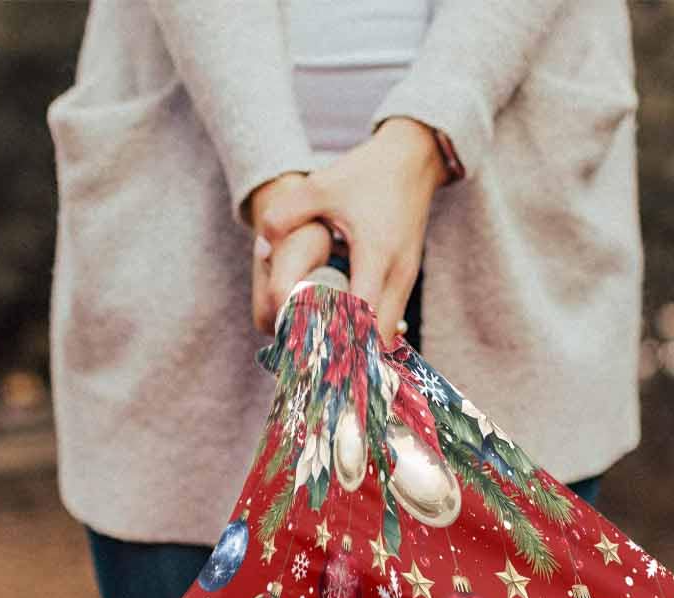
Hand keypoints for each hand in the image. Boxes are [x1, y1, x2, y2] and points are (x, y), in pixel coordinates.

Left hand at [256, 119, 446, 343]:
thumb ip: (285, 214)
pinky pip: (388, 322)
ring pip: (386, 335)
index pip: (361, 315)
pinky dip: (367, 334)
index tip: (310, 351)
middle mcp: (397, 274)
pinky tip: (341, 335)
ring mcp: (406, 280)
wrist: (413, 160)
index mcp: (376, 254)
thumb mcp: (322, 186)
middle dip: (348, 354)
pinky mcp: (406, 281)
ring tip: (324, 354)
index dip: (338, 337)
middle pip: (377, 339)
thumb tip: (260, 248)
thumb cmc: (366, 173)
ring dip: (358, 347)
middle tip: (312, 361)